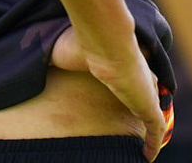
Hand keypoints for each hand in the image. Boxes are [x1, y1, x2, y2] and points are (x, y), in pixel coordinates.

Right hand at [51, 26, 167, 159]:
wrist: (102, 40)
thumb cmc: (79, 43)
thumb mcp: (62, 52)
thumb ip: (53, 60)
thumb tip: (35, 64)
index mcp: (118, 63)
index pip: (127, 77)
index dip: (125, 89)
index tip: (116, 101)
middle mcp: (136, 76)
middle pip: (144, 94)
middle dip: (141, 107)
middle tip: (130, 123)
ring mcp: (145, 92)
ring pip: (151, 114)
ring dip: (148, 130)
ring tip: (140, 145)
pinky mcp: (149, 106)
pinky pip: (156, 129)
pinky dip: (154, 144)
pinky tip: (147, 158)